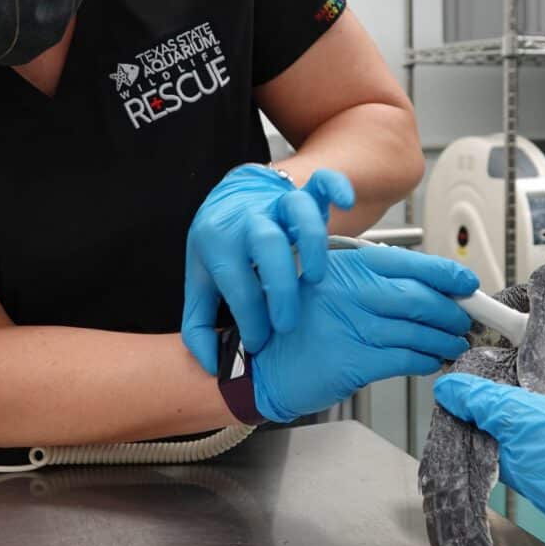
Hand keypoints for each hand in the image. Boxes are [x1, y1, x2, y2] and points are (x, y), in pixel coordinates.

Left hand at [183, 165, 355, 373]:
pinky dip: (336, 188)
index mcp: (217, 241)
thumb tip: (211, 364)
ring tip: (318, 278)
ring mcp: (277, 202)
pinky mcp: (303, 191)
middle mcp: (248, 219)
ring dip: (313, 242)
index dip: (250, 319)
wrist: (230, 197)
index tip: (261, 342)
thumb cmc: (220, 246)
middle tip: (288, 323)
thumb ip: (198, 324)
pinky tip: (345, 204)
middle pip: (266, 243)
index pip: (236, 283)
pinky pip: (322, 181)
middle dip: (280, 287)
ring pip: (298, 209)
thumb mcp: (200, 281)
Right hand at [252, 246, 478, 423]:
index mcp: (347, 266)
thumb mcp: (330, 286)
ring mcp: (352, 326)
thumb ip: (372, 283)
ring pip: (418, 331)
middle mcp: (351, 292)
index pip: (410, 264)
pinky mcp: (354, 361)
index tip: (467, 283)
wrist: (262, 364)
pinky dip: (427, 360)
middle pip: (421, 298)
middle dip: (452, 312)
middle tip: (464, 320)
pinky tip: (433, 360)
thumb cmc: (298, 324)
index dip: (447, 274)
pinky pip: (406, 359)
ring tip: (454, 342)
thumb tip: (428, 288)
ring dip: (445, 339)